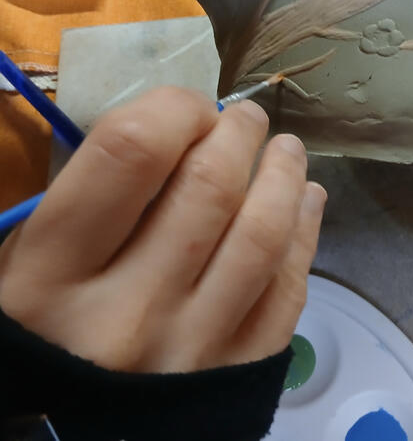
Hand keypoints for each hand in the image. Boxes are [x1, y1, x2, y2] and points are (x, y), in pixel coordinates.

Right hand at [0, 87, 324, 372]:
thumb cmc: (44, 338)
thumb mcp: (30, 265)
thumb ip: (90, 197)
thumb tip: (178, 130)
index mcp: (52, 276)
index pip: (132, 151)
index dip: (173, 107)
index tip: (188, 109)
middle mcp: (123, 315)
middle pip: (210, 185)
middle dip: (239, 133)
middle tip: (245, 119)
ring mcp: (188, 354)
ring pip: (262, 234)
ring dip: (285, 175)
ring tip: (286, 150)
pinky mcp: (236, 383)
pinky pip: (288, 293)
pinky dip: (305, 233)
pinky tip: (306, 202)